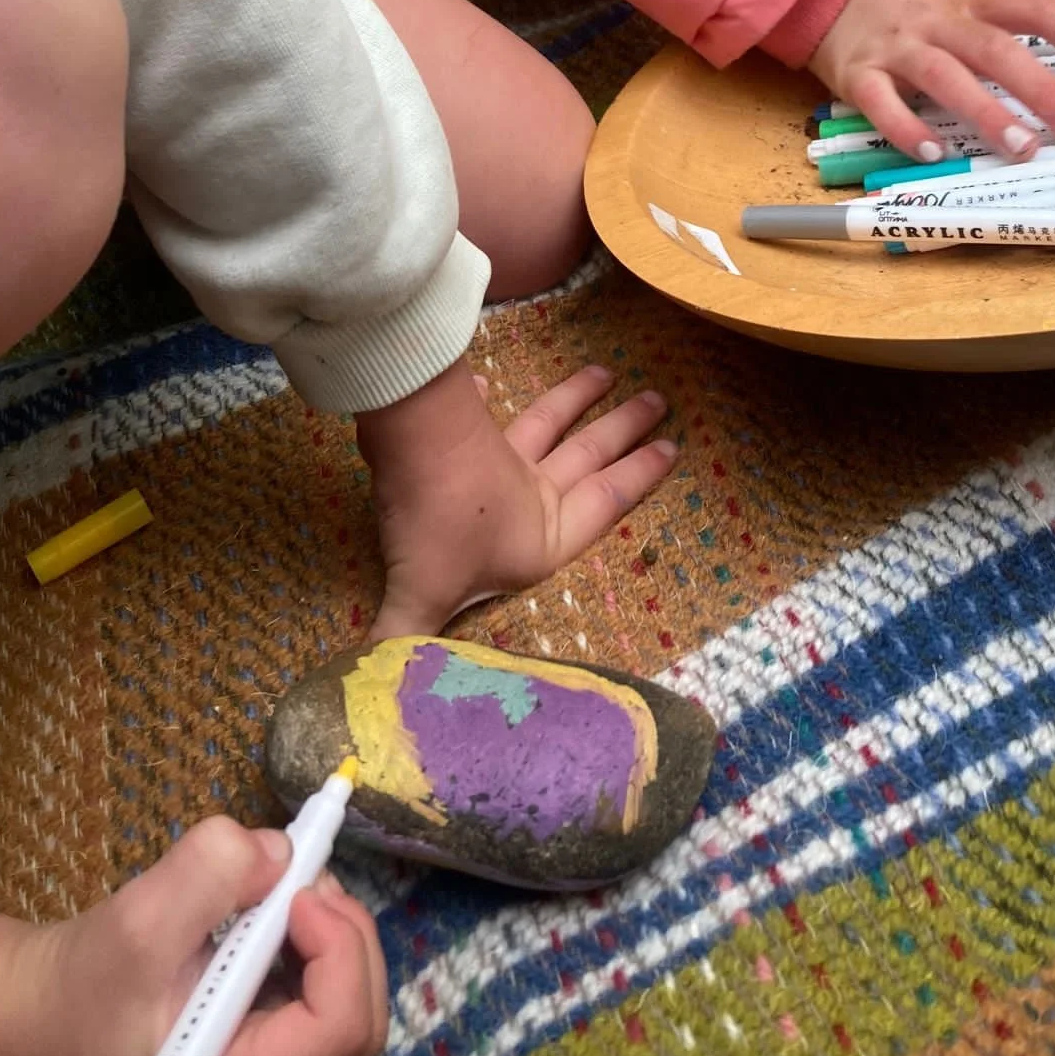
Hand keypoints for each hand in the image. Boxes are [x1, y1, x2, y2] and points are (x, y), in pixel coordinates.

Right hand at [33, 818, 387, 1055]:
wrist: (34, 1019)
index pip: (337, 1028)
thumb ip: (213, 871)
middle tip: (303, 880)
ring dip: (333, 940)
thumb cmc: (80, 987)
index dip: (337, 947)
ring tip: (285, 894)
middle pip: (359, 1025)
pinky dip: (317, 953)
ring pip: (350, 1014)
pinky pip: (324, 1008)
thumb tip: (283, 853)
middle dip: (345, 937)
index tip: (297, 892)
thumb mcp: (138, 919)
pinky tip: (276, 921)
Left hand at [357, 357, 674, 637]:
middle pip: (590, 455)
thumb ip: (405, 642)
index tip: (674, 449)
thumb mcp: (420, 597)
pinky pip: (480, 411)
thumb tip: (380, 684)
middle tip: (660, 400)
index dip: (640, 479)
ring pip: (549, 423)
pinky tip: (484, 382)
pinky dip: (482, 397)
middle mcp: (530, 494)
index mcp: (540, 538)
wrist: (409, 444)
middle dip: (625, 430)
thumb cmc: (434, 524)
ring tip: (606, 371)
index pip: (605, 504)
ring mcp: (500, 457)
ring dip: (576, 398)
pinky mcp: (467, 430)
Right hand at [808, 0, 1054, 161]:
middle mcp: (937, 19)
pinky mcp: (856, 72)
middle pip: (996, 49)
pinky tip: (934, 154)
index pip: (1036, 6)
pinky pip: (884, 104)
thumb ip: (992, 25)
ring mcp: (896, 46)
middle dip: (1042, 88)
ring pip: (946, 77)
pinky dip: (909, 130)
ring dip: (987, 113)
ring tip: (1023, 149)